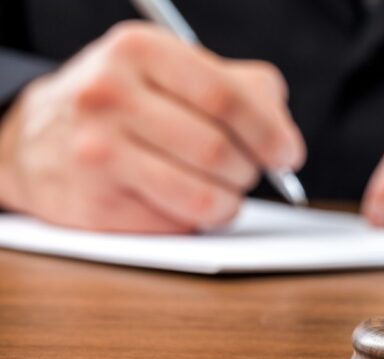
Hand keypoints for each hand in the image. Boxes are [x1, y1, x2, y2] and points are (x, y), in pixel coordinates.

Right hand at [0, 22, 304, 232]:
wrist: (39, 139)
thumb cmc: (128, 103)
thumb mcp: (175, 71)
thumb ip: (242, 90)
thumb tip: (284, 140)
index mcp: (138, 51)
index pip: (226, 98)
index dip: (270, 133)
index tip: (288, 155)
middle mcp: (108, 96)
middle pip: (218, 151)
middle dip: (250, 170)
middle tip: (250, 172)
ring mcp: (95, 154)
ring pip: (205, 197)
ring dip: (230, 202)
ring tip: (223, 190)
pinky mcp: (94, 207)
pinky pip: (178, 226)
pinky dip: (195, 220)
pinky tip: (180, 200)